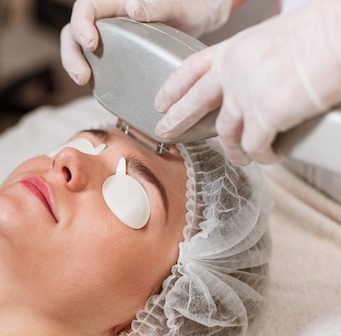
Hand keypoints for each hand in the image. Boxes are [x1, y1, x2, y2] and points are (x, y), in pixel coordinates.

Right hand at [60, 0, 233, 84]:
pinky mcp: (114, 54)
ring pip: (78, 48)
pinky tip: (98, 88)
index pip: (85, 8)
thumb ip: (158, 4)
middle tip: (82, 76)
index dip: (81, 25)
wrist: (202, 19)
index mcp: (116, 0)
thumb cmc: (193, 4)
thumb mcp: (181, 4)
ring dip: (76, 65)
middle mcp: (107, 16)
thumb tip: (132, 7)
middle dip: (71, 54)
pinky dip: (92, 75)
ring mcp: (108, 35)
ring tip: (85, 82)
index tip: (91, 43)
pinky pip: (94, 62)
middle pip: (74, 31)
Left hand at [154, 0, 340, 164]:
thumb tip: (259, 79)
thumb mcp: (275, 38)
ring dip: (233, 149)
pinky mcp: (265, 116)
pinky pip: (255, 147)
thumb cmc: (322, 31)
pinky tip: (267, 157)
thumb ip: (257, 62)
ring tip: (240, 157)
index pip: (191, 70)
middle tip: (166, 132)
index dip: (173, 87)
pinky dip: (261, 156)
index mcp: (234, 50)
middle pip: (195, 103)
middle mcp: (233, 73)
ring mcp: (246, 96)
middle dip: (177, 120)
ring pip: (227, 134)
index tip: (161, 100)